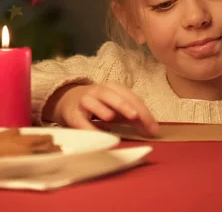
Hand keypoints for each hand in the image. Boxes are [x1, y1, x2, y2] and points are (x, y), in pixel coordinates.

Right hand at [44, 81, 158, 137]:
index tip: (153, 129)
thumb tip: (152, 130)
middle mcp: (98, 91)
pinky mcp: (72, 114)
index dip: (143, 112)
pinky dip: (87, 127)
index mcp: (113, 88)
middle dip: (123, 105)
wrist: (69, 101)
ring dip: (101, 109)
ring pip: (92, 102)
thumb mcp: (117, 108)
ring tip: (111, 117)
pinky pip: (79, 120)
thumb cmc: (99, 106)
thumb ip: (134, 117)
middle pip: (111, 95)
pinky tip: (96, 134)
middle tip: (135, 116)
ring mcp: (84, 101)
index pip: (130, 97)